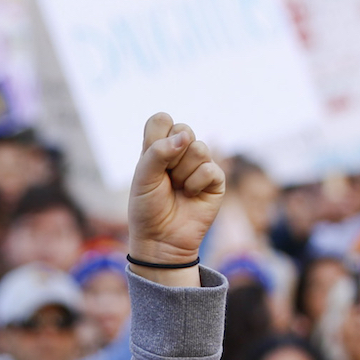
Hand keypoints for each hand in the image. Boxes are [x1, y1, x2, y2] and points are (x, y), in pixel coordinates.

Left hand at [127, 113, 225, 268]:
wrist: (160, 240)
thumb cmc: (147, 209)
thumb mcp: (143, 179)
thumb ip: (158, 152)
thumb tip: (185, 137)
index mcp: (158, 147)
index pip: (161, 119)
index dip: (157, 136)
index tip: (151, 159)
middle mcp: (180, 152)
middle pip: (183, 129)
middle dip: (171, 156)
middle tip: (165, 178)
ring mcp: (199, 164)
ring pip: (199, 148)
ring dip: (183, 173)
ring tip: (178, 189)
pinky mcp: (215, 180)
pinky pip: (209, 169)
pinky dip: (195, 184)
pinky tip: (190, 195)